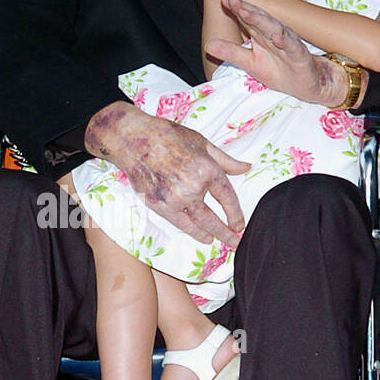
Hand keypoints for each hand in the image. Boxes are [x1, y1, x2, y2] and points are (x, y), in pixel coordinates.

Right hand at [84, 101, 248, 246]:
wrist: (134, 140)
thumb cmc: (168, 136)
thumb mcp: (203, 143)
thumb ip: (226, 160)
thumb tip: (246, 167)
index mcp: (206, 170)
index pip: (227, 198)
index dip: (236, 214)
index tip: (240, 224)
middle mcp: (191, 188)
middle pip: (213, 218)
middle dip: (226, 233)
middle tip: (235, 242)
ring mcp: (174, 199)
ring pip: (197, 224)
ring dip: (211, 235)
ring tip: (219, 242)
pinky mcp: (158, 205)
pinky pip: (180, 224)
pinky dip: (193, 232)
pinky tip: (202, 237)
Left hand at [208, 0, 365, 107]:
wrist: (310, 84)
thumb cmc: (281, 72)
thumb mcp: (251, 64)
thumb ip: (231, 53)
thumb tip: (208, 43)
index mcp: (262, 36)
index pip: (248, 19)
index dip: (236, 9)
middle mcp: (274, 35)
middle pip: (259, 19)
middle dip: (245, 8)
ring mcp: (289, 44)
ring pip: (274, 29)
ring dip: (262, 20)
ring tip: (247, 12)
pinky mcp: (300, 57)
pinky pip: (292, 47)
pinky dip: (285, 42)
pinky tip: (277, 37)